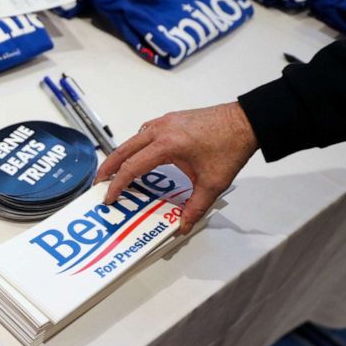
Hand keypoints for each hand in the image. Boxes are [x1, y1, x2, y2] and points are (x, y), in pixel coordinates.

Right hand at [95, 102, 258, 233]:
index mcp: (167, 145)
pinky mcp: (172, 119)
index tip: (109, 198)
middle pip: (123, 150)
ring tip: (114, 171)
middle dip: (107, 167)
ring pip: (132, 139)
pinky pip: (145, 132)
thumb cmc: (230, 146)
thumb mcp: (213, 183)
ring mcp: (166, 122)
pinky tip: (139, 155)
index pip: (132, 167)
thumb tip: (183, 226)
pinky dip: (135, 145)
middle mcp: (161, 130)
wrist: (248, 121)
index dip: (117, 185)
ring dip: (120, 155)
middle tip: (97, 183)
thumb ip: (195, 207)